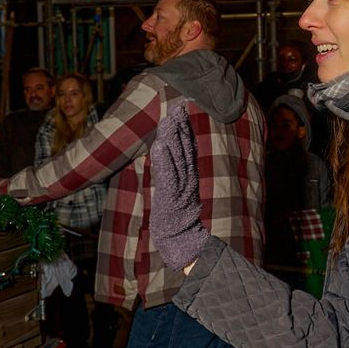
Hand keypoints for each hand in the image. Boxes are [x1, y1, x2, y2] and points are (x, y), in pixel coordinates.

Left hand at [149, 105, 209, 269]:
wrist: (182, 242)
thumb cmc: (177, 218)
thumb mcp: (179, 192)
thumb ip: (176, 173)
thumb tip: (168, 153)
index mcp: (188, 175)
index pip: (187, 147)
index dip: (184, 127)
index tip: (181, 108)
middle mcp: (186, 178)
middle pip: (183, 148)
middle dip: (180, 126)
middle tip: (177, 105)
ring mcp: (179, 187)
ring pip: (177, 158)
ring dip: (172, 137)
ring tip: (168, 119)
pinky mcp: (170, 197)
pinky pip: (167, 176)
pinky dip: (164, 160)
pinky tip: (160, 145)